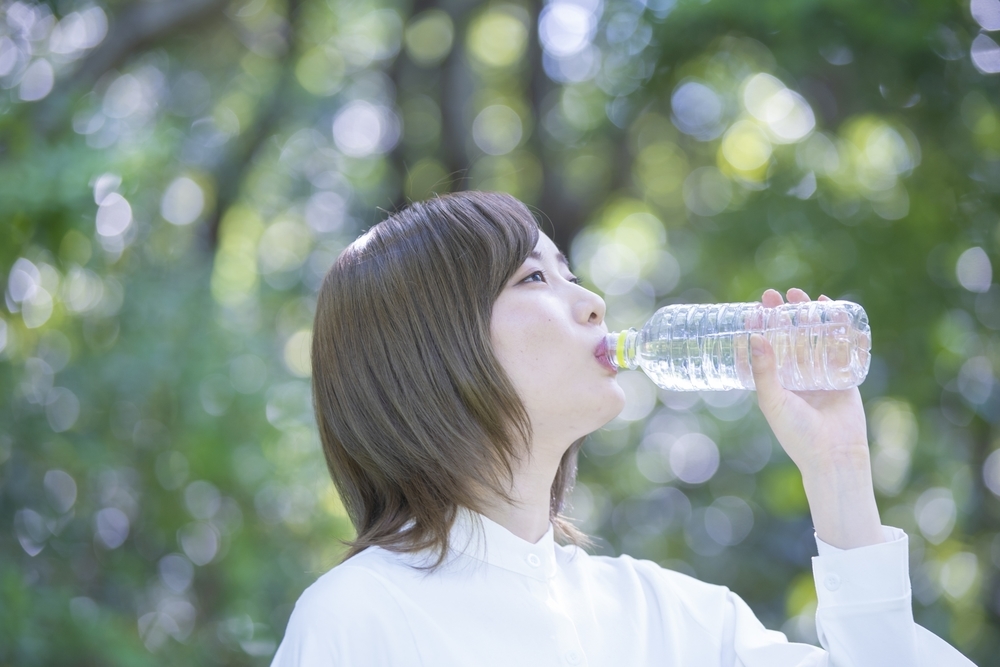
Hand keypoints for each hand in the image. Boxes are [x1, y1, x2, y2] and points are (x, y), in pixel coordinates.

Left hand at [750, 287, 883, 548]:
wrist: (834, 456)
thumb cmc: (797, 434)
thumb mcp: (773, 402)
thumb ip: (764, 371)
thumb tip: (755, 337)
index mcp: (773, 383)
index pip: (763, 348)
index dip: (758, 328)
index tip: (753, 309)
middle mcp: (794, 376)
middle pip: (786, 337)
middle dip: (781, 315)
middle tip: (773, 295)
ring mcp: (818, 374)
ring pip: (811, 337)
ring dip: (806, 315)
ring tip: (799, 294)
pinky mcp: (841, 375)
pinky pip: (838, 346)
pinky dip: (836, 326)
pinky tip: (830, 308)